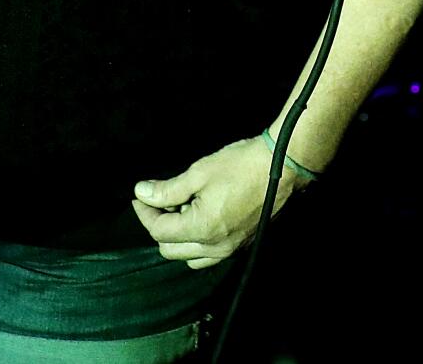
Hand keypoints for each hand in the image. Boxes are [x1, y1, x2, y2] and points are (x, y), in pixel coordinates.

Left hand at [131, 137, 303, 269]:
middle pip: (169, 250)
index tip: (141, 195)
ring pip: (189, 257)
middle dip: (160, 225)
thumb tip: (141, 193)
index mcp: (202, 229)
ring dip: (178, 238)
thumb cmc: (240, 165)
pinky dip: (197, 242)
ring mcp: (229, 250)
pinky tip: (201, 216)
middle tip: (161, 200)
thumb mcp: (199, 172)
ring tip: (184, 209)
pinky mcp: (240, 246)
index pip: (159, 231)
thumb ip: (167, 189)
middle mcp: (214, 247)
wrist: (281, 167)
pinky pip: (208, 255)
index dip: (145, 213)